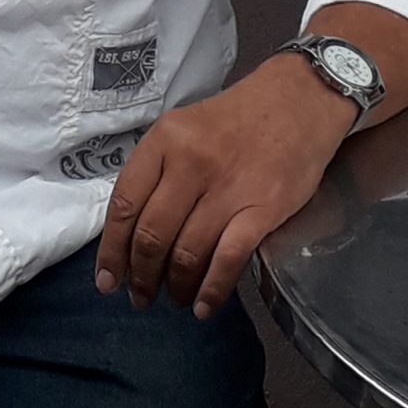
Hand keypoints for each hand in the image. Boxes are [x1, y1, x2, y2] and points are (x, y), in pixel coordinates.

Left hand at [94, 54, 352, 321]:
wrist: (301, 100)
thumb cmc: (237, 119)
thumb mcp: (185, 129)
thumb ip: (158, 172)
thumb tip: (131, 233)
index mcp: (164, 140)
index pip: (124, 205)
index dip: (111, 251)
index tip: (106, 280)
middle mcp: (190, 163)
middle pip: (151, 235)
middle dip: (141, 277)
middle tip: (141, 298)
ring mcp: (228, 187)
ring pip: (186, 253)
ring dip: (175, 287)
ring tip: (175, 300)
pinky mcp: (262, 209)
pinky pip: (227, 260)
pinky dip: (211, 291)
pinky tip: (204, 307)